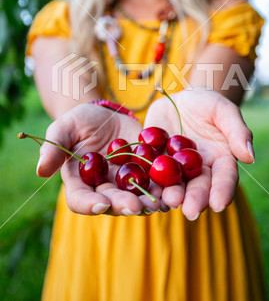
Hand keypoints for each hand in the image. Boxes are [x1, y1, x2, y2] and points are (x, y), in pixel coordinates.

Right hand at [37, 104, 161, 215]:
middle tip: (136, 206)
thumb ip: (54, 146)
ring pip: (137, 197)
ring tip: (159, 202)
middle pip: (112, 202)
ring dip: (148, 201)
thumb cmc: (81, 121)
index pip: (80, 200)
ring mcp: (127, 183)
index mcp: (81, 182)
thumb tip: (40, 171)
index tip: (100, 204)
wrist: (109, 114)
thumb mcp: (65, 127)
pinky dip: (166, 186)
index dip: (89, 205)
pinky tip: (175, 186)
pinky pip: (157, 182)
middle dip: (124, 205)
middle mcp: (104, 188)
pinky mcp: (147, 172)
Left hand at [144, 87, 253, 218]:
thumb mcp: (222, 110)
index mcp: (220, 161)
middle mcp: (198, 171)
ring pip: (175, 187)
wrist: (178, 99)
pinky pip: (150, 175)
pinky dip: (148, 183)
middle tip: (190, 211)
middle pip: (199, 188)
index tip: (219, 204)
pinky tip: (145, 189)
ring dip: (171, 196)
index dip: (223, 191)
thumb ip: (237, 131)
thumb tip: (250, 156)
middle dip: (195, 200)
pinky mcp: (154, 164)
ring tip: (168, 202)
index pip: (225, 179)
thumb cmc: (206, 103)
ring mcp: (175, 170)